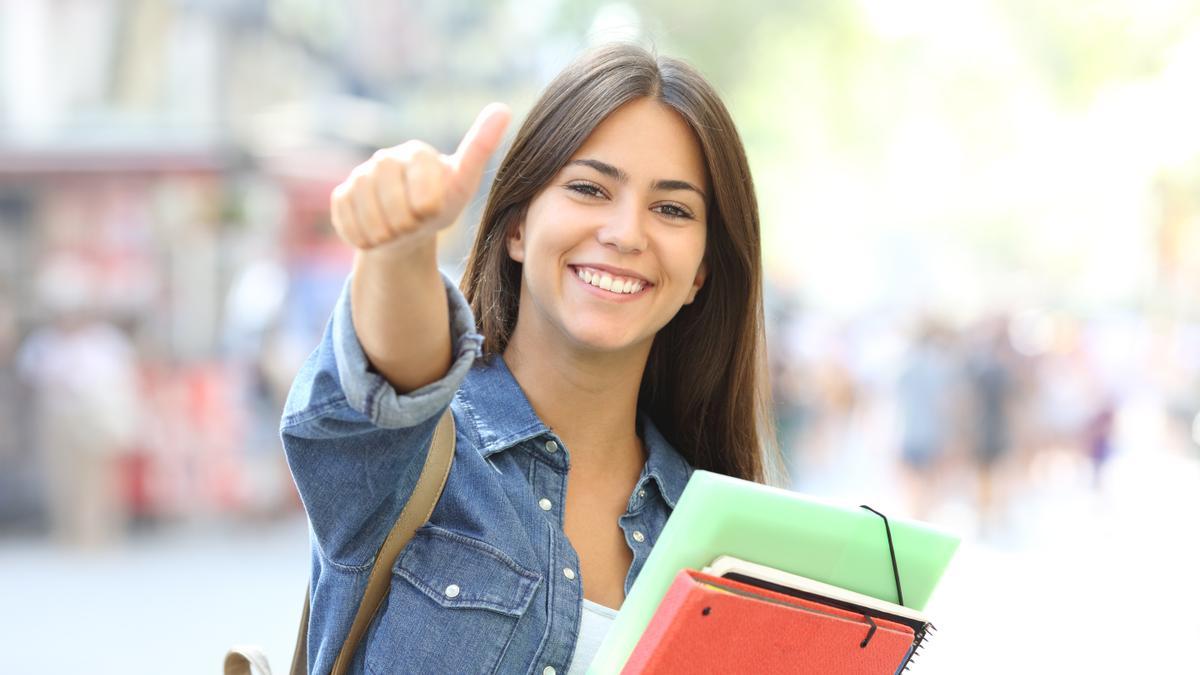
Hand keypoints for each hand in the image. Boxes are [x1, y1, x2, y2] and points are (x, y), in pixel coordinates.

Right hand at [330, 102, 510, 250]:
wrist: (407, 229)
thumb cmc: (440, 204)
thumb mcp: (463, 183)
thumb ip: (480, 148)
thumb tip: (502, 108)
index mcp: (417, 152)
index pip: (423, 192)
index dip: (428, 209)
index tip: (433, 209)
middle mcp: (385, 158)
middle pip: (393, 205)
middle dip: (407, 224)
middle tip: (415, 224)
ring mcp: (359, 176)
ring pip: (369, 219)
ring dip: (387, 235)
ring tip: (398, 230)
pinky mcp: (341, 196)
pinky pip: (349, 226)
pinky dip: (366, 239)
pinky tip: (377, 233)